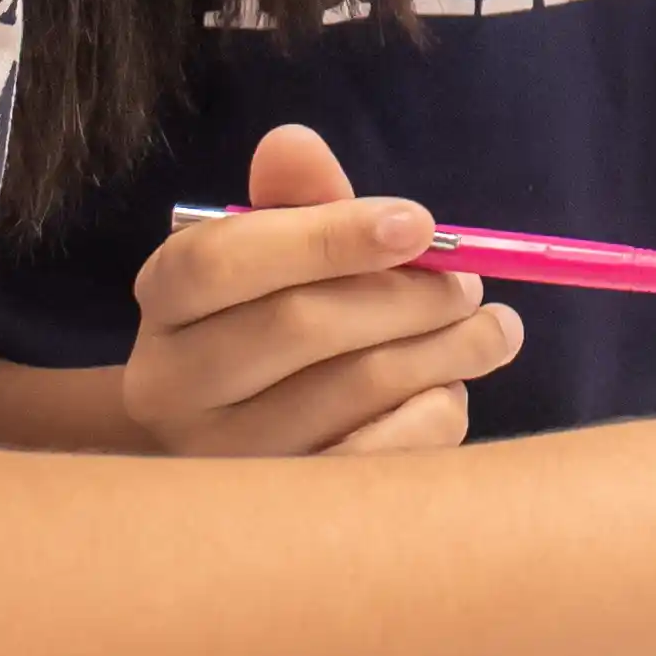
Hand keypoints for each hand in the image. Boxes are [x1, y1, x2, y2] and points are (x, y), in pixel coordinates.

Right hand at [119, 124, 521, 456]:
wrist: (241, 441)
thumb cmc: (271, 323)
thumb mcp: (276, 252)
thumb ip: (294, 198)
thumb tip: (294, 142)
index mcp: (164, 300)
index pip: (224, 258)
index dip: (329, 234)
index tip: (420, 223)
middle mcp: (171, 386)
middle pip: (299, 324)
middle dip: (409, 295)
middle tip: (470, 285)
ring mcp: (222, 460)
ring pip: (354, 389)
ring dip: (445, 350)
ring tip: (491, 330)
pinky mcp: (281, 513)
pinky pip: (380, 457)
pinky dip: (434, 414)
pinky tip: (451, 392)